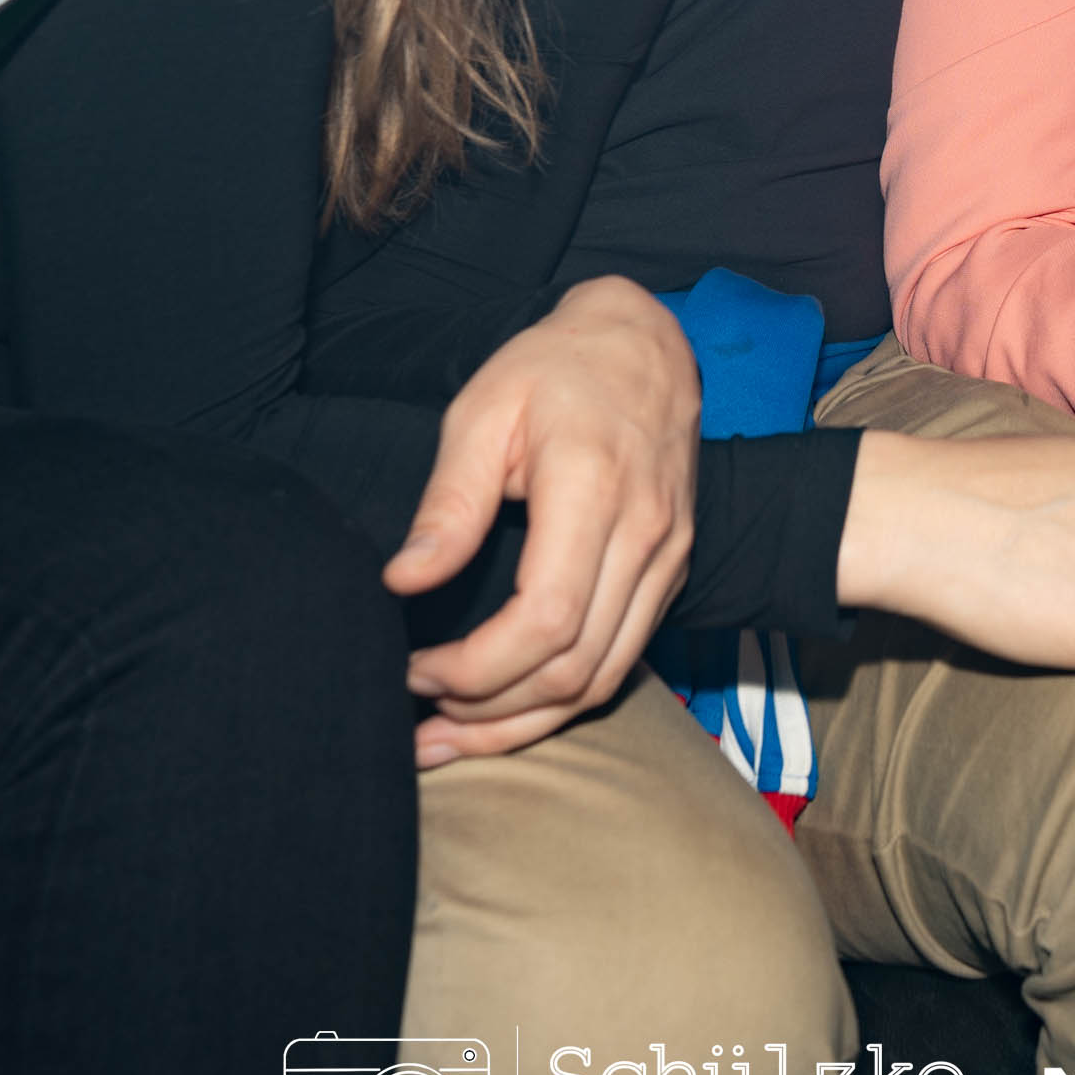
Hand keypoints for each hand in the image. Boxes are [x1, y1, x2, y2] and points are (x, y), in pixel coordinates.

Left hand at [392, 278, 699, 766]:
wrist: (646, 341)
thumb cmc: (555, 367)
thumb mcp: (482, 411)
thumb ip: (447, 503)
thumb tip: (402, 582)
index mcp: (593, 489)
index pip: (546, 620)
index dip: (477, 668)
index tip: (415, 669)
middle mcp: (646, 535)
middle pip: (576, 668)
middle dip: (491, 712)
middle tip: (421, 714)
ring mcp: (668, 558)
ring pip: (604, 679)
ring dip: (527, 722)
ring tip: (453, 733)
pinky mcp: (672, 570)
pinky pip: (623, 658)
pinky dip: (564, 697)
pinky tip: (508, 708)